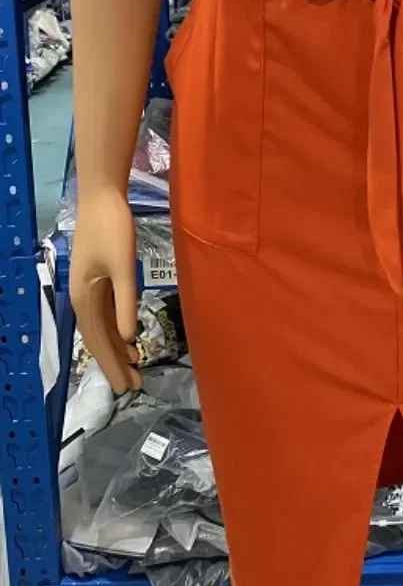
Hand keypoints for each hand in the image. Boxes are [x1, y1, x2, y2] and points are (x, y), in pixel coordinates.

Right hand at [70, 188, 141, 394]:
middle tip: (134, 385)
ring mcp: (89, 289)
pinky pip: (106, 313)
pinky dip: (117, 328)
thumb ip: (126, 302)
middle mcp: (83, 299)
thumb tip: (128, 337)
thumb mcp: (122, 267)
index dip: (112, 366)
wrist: (102, 198)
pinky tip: (129, 337)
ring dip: (118, 348)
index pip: (100, 342)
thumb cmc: (112, 229)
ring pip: (103, 328)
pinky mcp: (97, 279)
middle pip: (99, 339)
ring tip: (136, 366)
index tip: (125, 388)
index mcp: (85, 299)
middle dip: (115, 363)